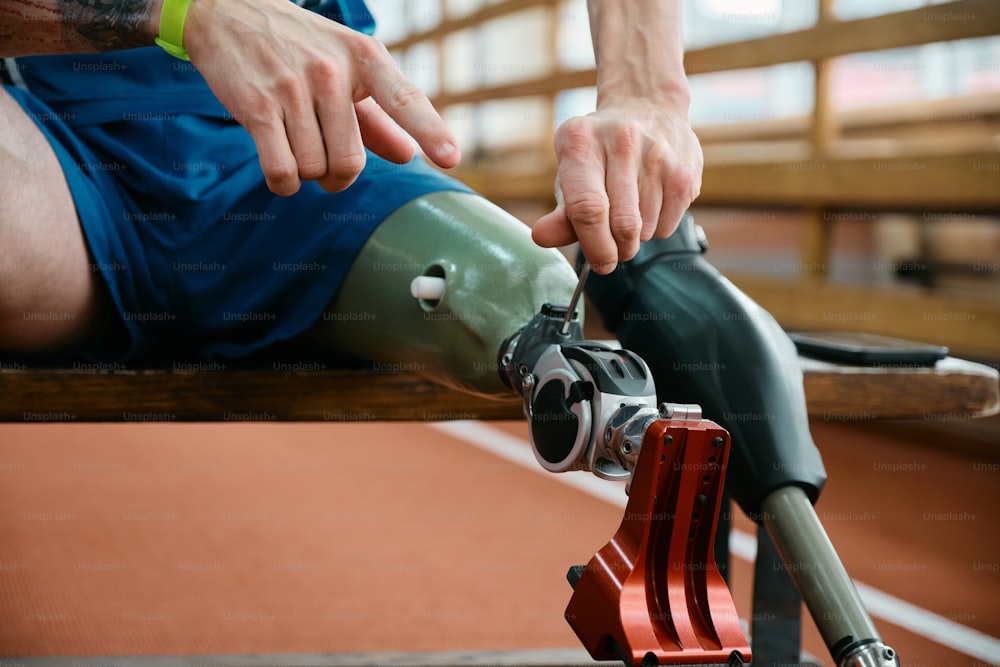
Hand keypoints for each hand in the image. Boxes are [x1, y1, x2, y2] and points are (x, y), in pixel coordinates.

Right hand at [183, 0, 459, 195]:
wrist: (227, 15)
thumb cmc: (297, 47)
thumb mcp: (345, 69)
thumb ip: (377, 117)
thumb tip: (408, 156)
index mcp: (364, 58)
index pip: (404, 99)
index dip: (430, 130)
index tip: (451, 158)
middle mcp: (332, 71)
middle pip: (349, 161)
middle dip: (337, 177)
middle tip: (326, 166)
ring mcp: (293, 87)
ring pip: (314, 169)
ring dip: (306, 174)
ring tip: (295, 148)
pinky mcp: (256, 106)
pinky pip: (282, 171)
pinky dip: (283, 184)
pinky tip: (281, 172)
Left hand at [531, 100, 702, 273]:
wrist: (648, 106)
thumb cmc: (600, 152)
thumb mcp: (572, 173)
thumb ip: (561, 212)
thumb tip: (541, 237)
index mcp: (580, 142)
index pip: (588, 207)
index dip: (594, 246)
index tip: (599, 263)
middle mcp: (621, 142)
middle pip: (622, 224)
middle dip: (617, 250)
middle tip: (613, 251)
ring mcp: (658, 155)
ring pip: (646, 230)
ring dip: (636, 239)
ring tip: (630, 212)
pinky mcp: (684, 171)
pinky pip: (667, 226)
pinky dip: (656, 229)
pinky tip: (650, 203)